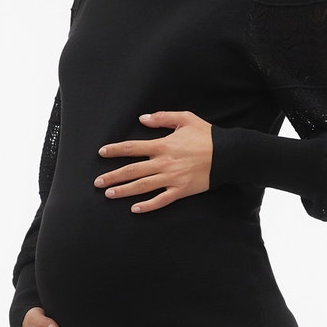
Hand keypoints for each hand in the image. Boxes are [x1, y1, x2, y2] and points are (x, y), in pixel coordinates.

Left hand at [93, 110, 212, 212]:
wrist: (228, 154)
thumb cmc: (207, 135)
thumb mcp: (186, 119)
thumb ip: (163, 118)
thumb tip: (142, 119)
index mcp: (163, 145)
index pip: (132, 148)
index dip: (115, 150)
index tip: (101, 153)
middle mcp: (163, 163)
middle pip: (132, 171)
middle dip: (113, 176)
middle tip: (97, 182)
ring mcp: (171, 179)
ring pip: (142, 187)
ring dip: (124, 191)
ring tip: (109, 194)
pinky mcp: (181, 191)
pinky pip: (161, 200)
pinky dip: (148, 206)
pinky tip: (135, 209)